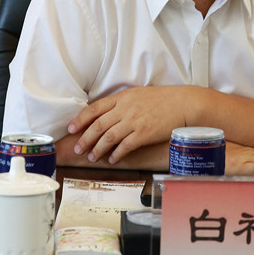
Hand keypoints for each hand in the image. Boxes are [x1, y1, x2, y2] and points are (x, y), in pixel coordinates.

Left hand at [67, 86, 187, 164]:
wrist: (182, 103)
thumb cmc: (161, 99)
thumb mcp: (137, 95)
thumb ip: (121, 103)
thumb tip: (105, 115)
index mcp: (122, 97)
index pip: (94, 108)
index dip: (80, 119)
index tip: (71, 129)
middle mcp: (125, 108)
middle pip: (98, 125)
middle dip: (85, 139)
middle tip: (78, 149)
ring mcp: (134, 121)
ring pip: (108, 137)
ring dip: (98, 149)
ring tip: (92, 157)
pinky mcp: (144, 133)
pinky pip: (125, 146)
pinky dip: (116, 154)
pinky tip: (112, 159)